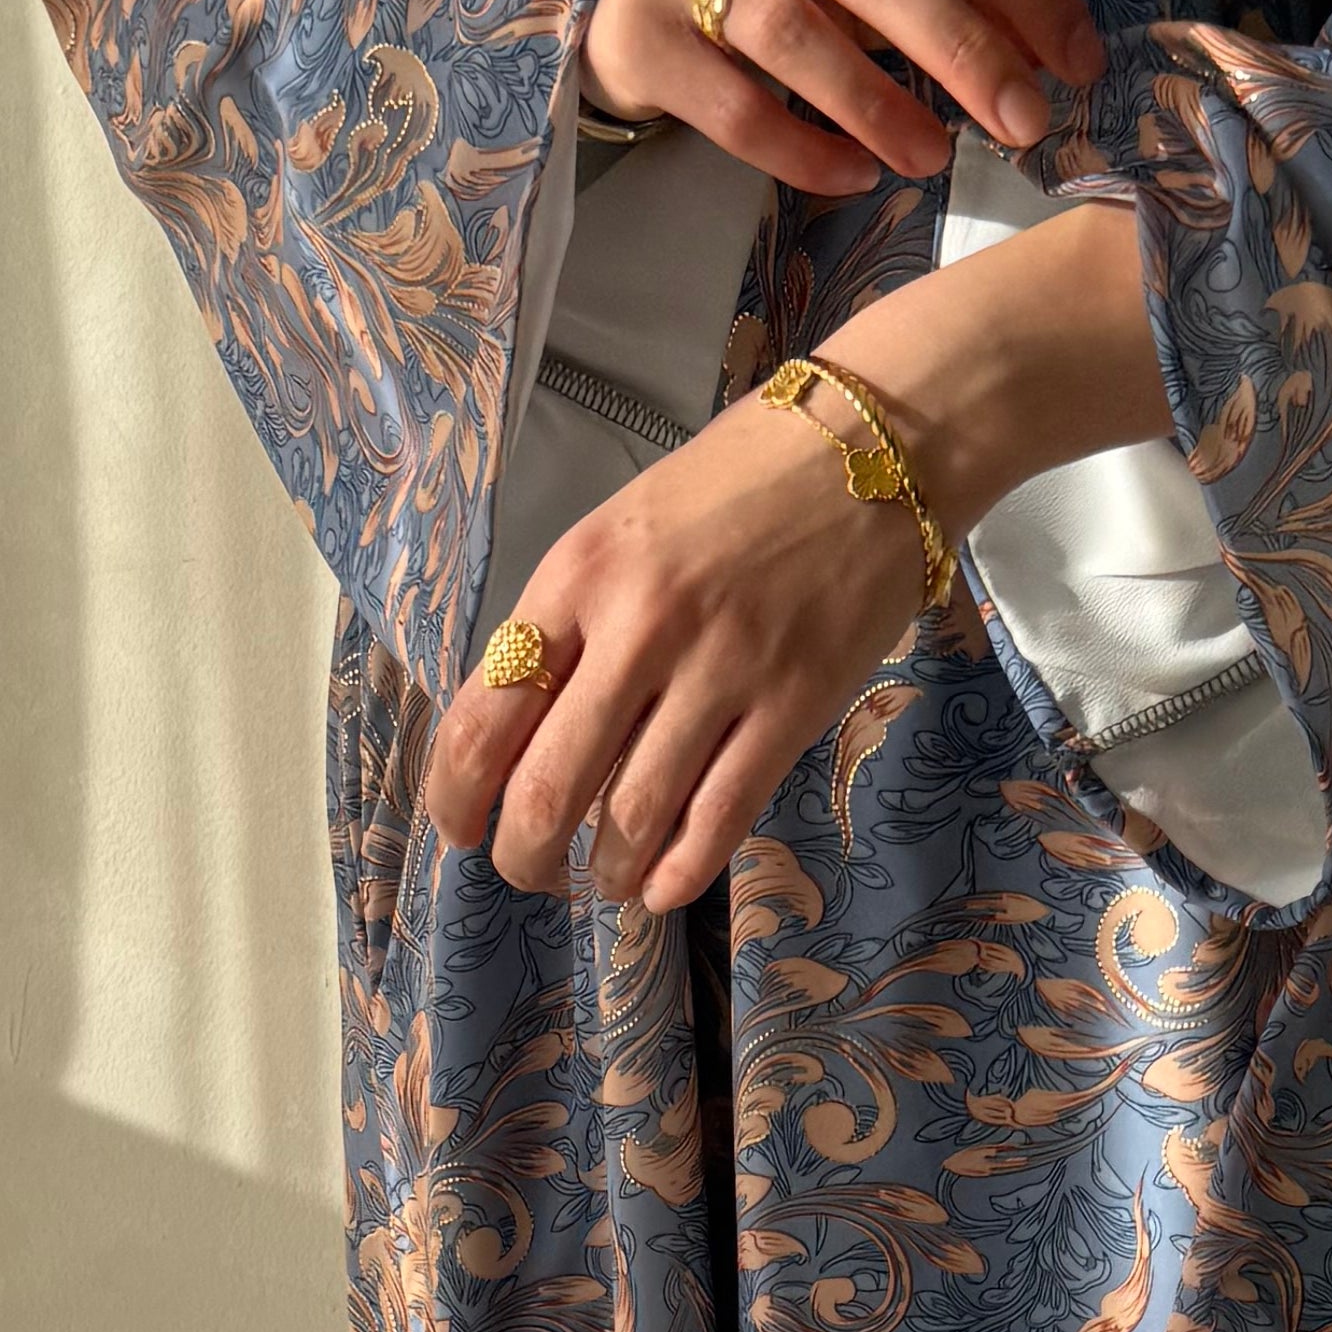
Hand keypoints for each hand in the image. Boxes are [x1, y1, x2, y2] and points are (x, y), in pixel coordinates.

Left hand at [432, 209, 1164, 913]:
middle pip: (548, 786)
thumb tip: (524, 733)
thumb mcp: (624, 531)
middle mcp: (639, 626)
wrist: (877, 445)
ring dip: (608, 871)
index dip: (454, 796)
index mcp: (577, 576)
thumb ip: (572, 623)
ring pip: (635, 815)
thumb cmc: (739, 483)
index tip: (460, 826)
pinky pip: (722, 814)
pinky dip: (683, 868)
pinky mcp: (795, 702)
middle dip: (525, 855)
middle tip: (529, 871)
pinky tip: (664, 886)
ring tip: (606, 880)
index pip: (484, 716)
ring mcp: (722, 668)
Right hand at [587, 0, 1101, 194]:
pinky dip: (803, 148)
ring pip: (797, 31)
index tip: (1078, 63)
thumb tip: (1047, 50)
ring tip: (935, 159)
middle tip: (1025, 126)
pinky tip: (855, 178)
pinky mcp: (643, 38)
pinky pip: (735, 106)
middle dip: (966, 50)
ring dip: (882, 104)